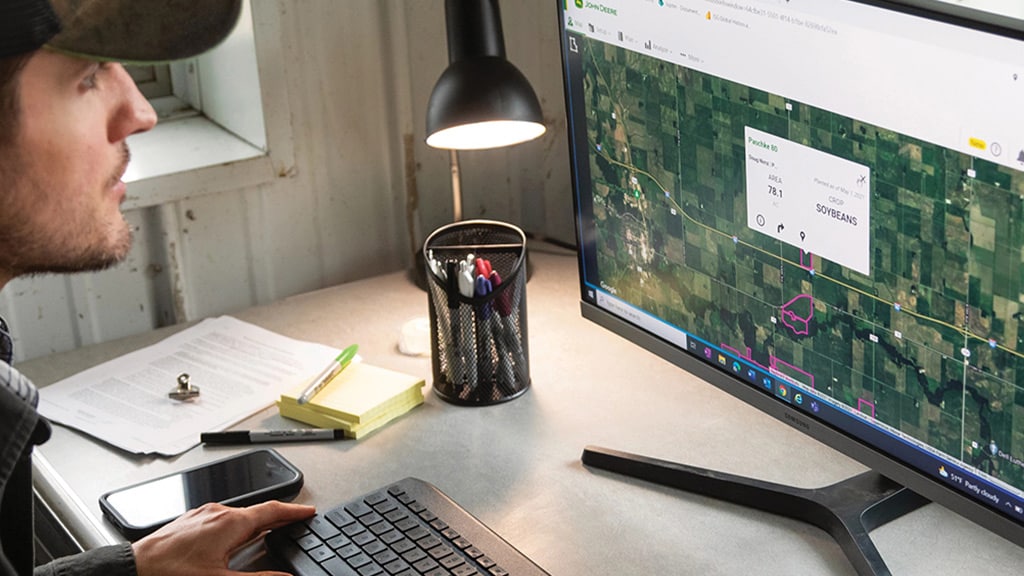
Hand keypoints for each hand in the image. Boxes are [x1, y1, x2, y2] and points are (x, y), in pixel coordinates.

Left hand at [131, 500, 315, 575]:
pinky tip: (233, 537)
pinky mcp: (189, 521)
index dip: (294, 511)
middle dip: (277, 517)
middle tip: (294, 521)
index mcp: (230, 523)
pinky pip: (221, 518)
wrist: (131, 570)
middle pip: (256, 511)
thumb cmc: (170, 574)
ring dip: (256, 521)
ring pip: (238, 514)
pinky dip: (236, 524)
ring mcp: (201, 515)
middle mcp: (217, 512)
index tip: (308, 511)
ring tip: (268, 530)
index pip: (272, 511)